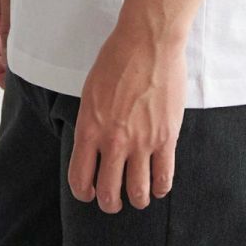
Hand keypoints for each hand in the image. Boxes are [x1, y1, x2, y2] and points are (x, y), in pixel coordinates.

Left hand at [67, 22, 186, 212]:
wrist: (148, 41)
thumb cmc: (117, 59)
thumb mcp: (90, 93)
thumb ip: (92, 124)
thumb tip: (95, 147)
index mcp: (89, 129)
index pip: (80, 180)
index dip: (84, 193)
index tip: (91, 192)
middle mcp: (113, 141)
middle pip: (109, 194)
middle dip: (110, 203)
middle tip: (115, 200)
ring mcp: (141, 142)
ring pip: (138, 192)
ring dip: (137, 199)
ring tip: (139, 196)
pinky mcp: (166, 137)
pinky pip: (164, 177)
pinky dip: (160, 188)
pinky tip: (158, 185)